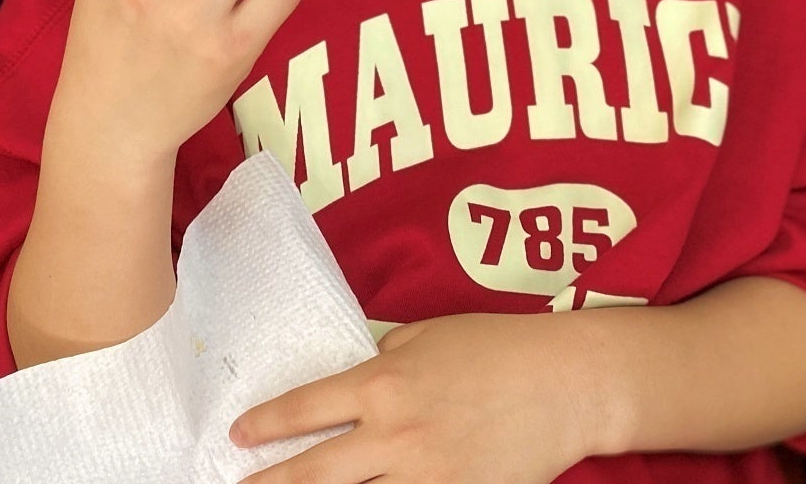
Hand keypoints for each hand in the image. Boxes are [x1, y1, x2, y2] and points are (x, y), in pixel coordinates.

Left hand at [231, 314, 591, 483]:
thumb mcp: (425, 336)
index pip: (305, 409)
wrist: (567, 383)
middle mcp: (394, 435)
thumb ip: (380, 359)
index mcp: (382, 384)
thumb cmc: (496, 348)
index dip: (265, 426)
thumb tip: (349, 380)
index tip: (238, 437)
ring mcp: (427, 478)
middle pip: (314, 474)